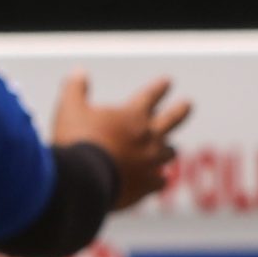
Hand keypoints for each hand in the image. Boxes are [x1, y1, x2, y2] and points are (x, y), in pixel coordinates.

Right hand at [51, 71, 191, 209]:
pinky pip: (160, 182)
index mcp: (133, 115)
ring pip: (169, 153)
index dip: (159, 88)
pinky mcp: (147, 185)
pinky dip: (158, 180)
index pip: (151, 95)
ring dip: (167, 150)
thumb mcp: (70, 110)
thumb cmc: (78, 141)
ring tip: (169, 150)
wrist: (84, 180)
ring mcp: (151, 161)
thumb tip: (78, 71)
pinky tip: (158, 182)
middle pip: (173, 119)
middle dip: (180, 110)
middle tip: (187, 104)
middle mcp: (149, 136)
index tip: (168, 81)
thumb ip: (75, 90)